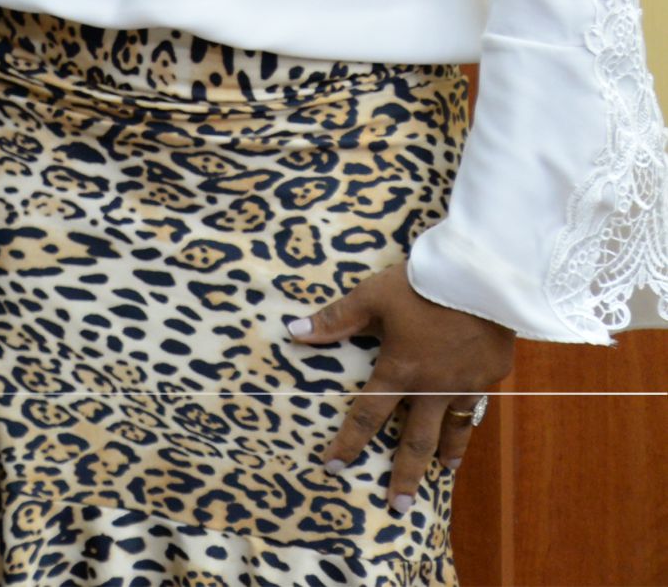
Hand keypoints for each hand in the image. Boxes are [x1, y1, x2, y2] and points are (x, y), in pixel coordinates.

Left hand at [293, 259, 515, 509]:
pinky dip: (467, 426)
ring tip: (438, 475)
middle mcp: (432, 387)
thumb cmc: (422, 285)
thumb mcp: (371, 297)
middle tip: (396, 507)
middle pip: (414, 440)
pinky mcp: (491, 375)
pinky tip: (464, 435)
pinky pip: (476, 406)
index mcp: (400, 370)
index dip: (348, 442)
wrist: (485, 278)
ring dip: (442, 456)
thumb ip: (336, 320)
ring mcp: (465, 384)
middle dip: (403, 475)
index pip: (366, 414)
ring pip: (450, 430)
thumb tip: (294, 331)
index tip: (333, 467)